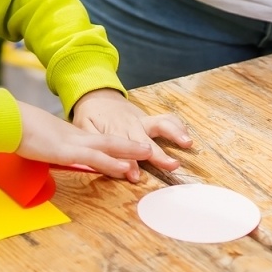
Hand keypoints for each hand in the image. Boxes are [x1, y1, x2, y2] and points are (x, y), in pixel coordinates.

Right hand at [15, 100, 153, 182]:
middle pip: (107, 140)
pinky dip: (111, 163)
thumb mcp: (35, 141)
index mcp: (66, 135)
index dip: (113, 145)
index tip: (127, 150)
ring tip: (148, 155)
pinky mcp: (65, 151)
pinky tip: (124, 168)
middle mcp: (73, 136)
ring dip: (128, 151)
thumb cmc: (14, 129)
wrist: (5, 120)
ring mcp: (71, 142)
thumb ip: (45, 148)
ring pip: (107, 147)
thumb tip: (46, 154)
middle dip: (128, 145)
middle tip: (148, 149)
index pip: (95, 140)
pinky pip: (93, 158)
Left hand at [69, 88, 193, 175]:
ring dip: (174, 133)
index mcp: (114, 131)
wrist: (96, 94)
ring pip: (161, 125)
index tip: (135, 176)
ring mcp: (142, 121)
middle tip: (172, 165)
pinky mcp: (149, 118)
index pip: (122, 151)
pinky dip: (178, 125)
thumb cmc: (90, 116)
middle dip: (158, 154)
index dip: (129, 164)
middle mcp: (131, 126)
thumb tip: (97, 160)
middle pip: (146, 142)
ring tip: (188, 143)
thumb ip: (92, 143)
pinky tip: (188, 136)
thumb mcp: (83, 128)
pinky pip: (166, 119)